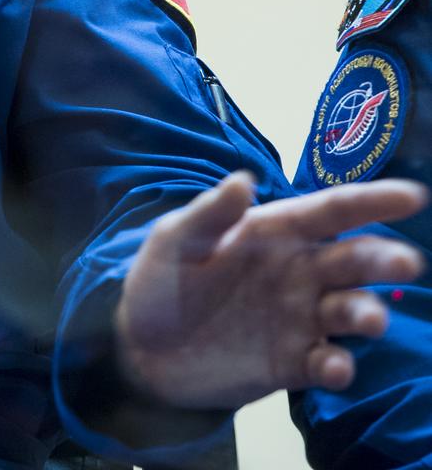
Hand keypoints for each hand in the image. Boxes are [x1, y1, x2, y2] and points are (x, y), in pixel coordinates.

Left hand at [114, 171, 427, 409]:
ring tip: (366, 317)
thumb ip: (210, 214)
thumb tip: (244, 180)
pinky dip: (337, 367)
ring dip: (366, 313)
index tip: (413, 195)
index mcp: (273, 232)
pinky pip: (327, 363)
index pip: (330, 211)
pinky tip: (332, 367)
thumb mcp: (174, 240)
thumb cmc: (160, 281)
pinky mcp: (292, 363)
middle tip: (405, 262)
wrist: (141, 350)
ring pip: (350, 311)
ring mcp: (299, 318)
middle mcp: (297, 271)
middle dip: (383, 259)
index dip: (371, 201)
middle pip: (352, 260)